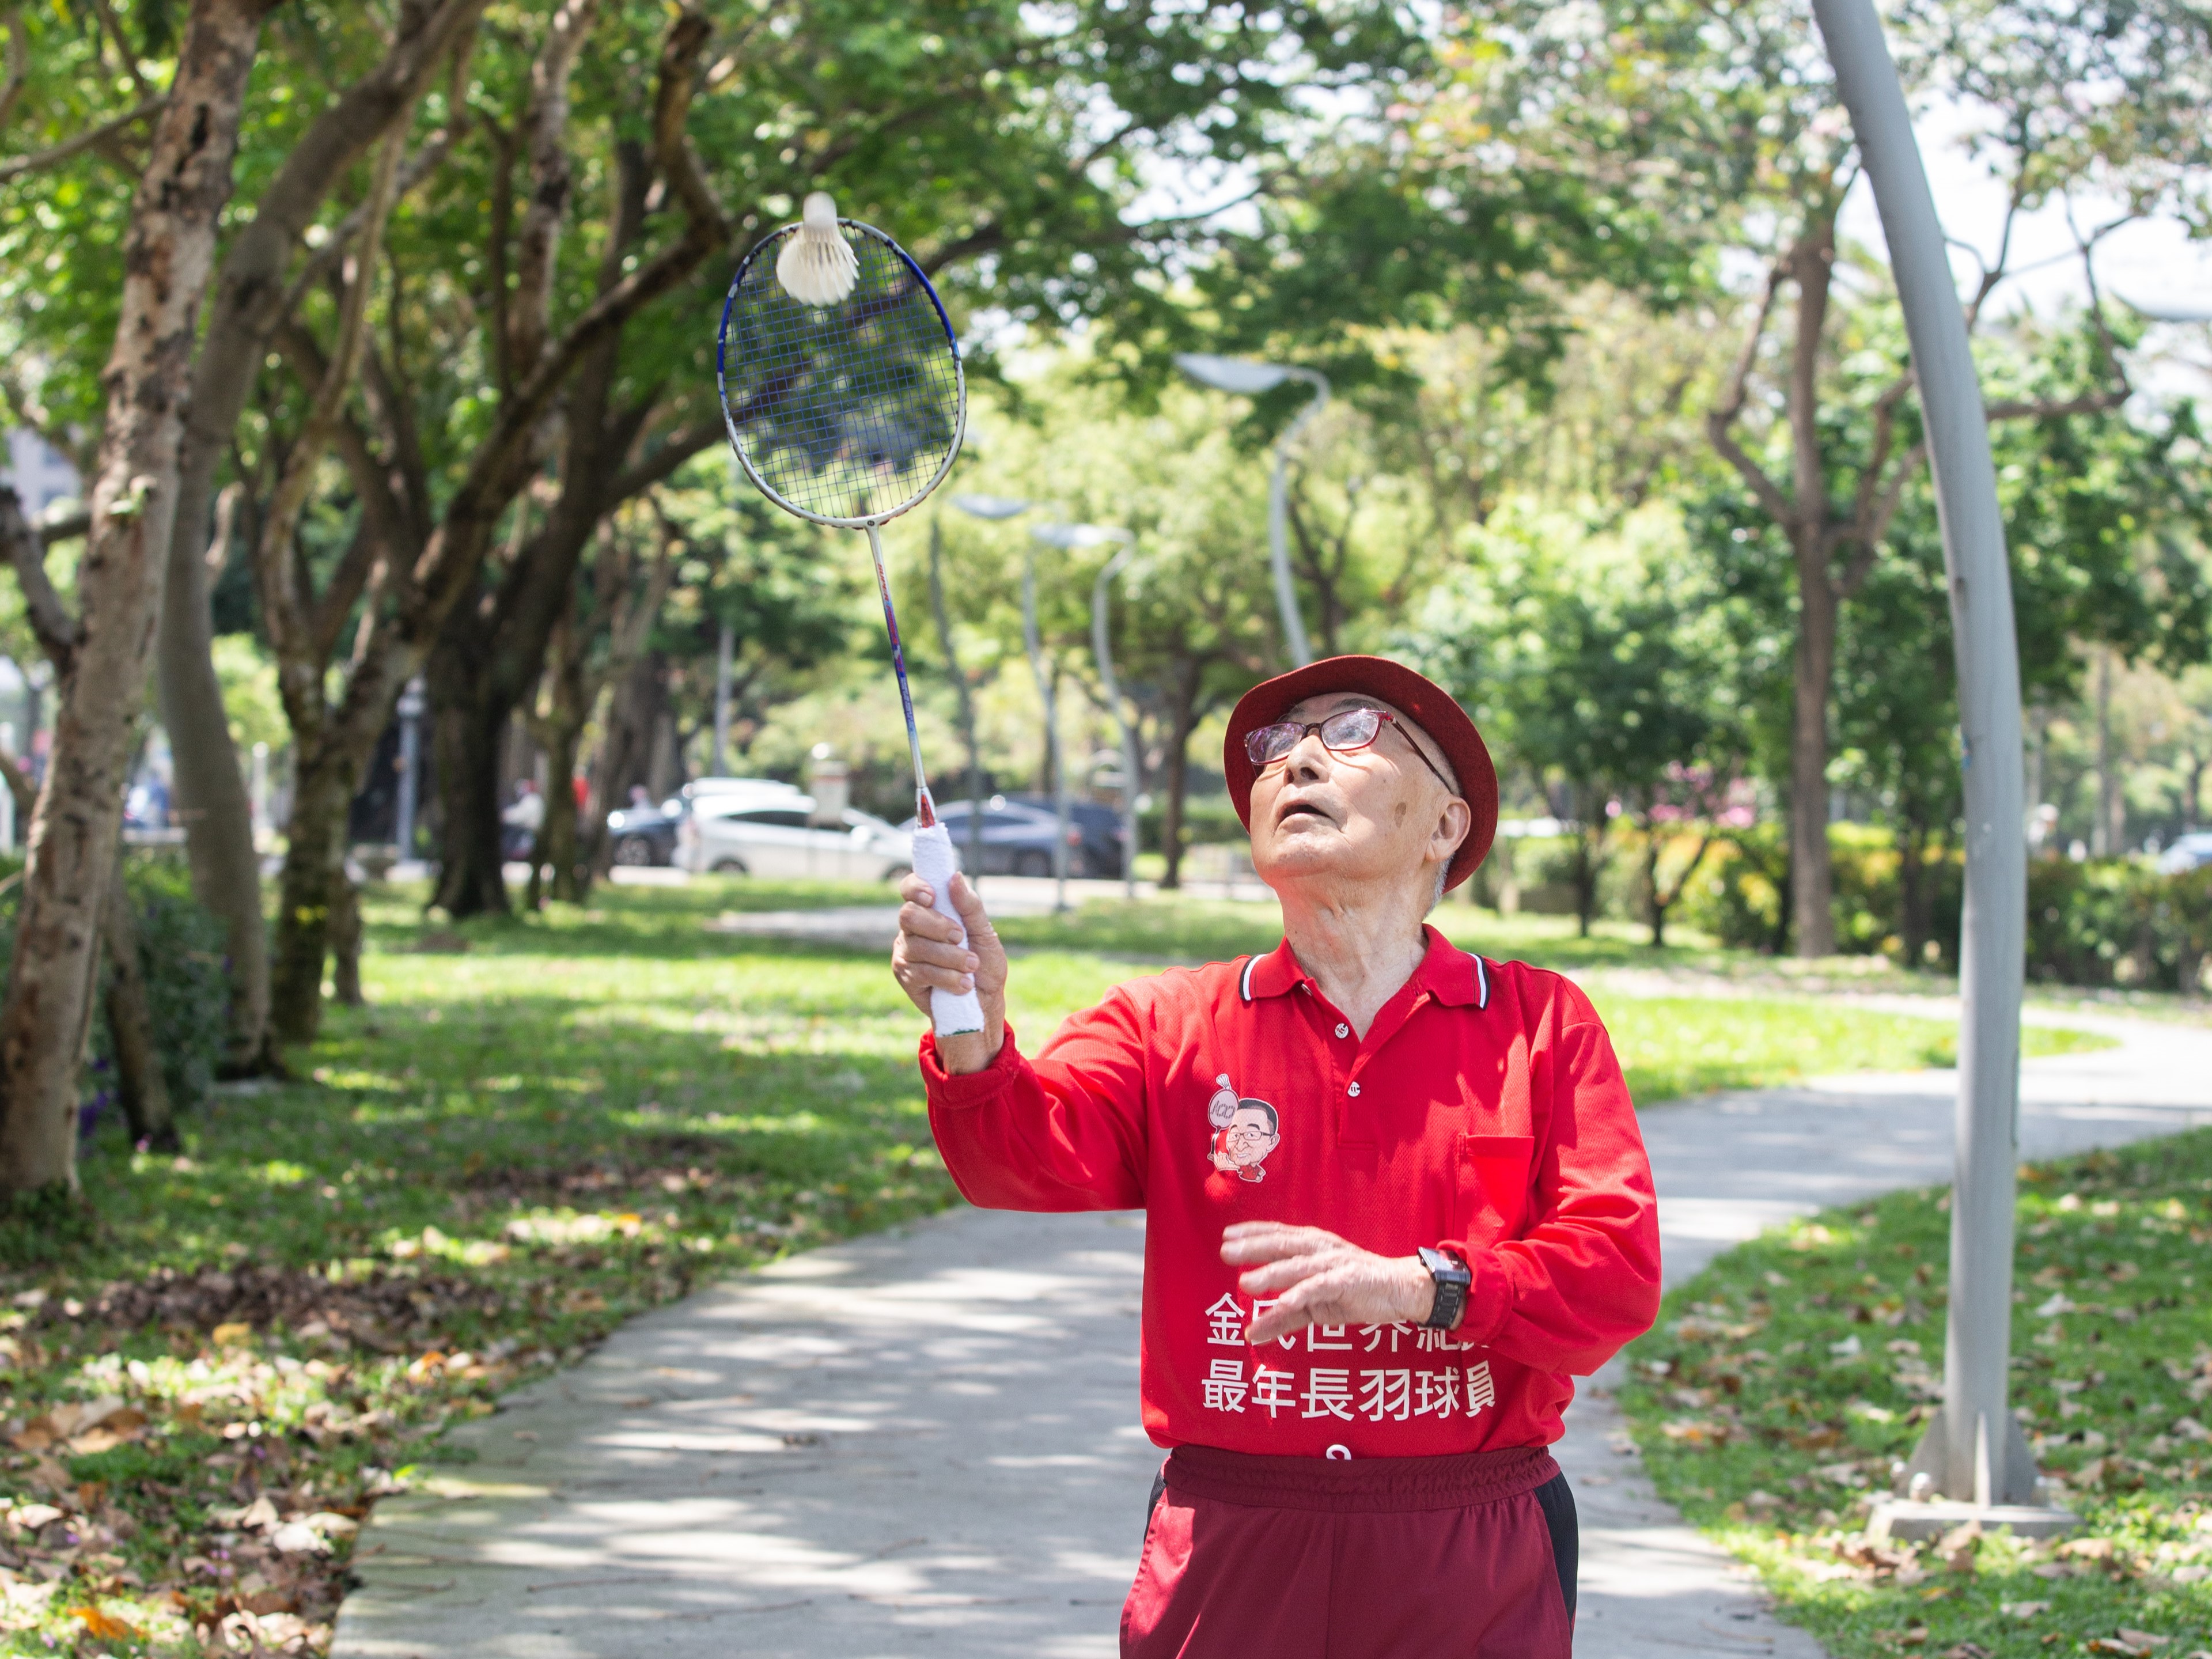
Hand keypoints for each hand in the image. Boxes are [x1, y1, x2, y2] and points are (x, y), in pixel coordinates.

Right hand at [891, 869, 1006, 1072]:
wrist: (984, 1005)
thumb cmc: (984, 966)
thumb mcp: (984, 934)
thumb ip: (969, 907)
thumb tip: (954, 877)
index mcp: (929, 912)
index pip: (910, 889)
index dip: (915, 888)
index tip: (932, 896)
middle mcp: (912, 931)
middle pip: (909, 915)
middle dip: (937, 925)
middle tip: (960, 937)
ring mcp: (906, 955)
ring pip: (918, 946)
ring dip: (951, 957)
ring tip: (971, 967)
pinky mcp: (907, 979)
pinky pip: (922, 972)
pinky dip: (948, 977)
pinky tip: (963, 984)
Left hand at [1221, 1223, 1441, 1344]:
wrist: (1402, 1290)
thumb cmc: (1354, 1291)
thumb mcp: (1314, 1306)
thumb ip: (1282, 1318)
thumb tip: (1249, 1334)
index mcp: (1312, 1246)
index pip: (1277, 1235)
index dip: (1251, 1233)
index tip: (1226, 1236)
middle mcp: (1320, 1248)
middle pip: (1282, 1245)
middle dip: (1253, 1247)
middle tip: (1225, 1252)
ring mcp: (1334, 1263)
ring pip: (1298, 1266)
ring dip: (1271, 1274)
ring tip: (1246, 1284)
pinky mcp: (1348, 1281)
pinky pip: (1320, 1287)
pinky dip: (1302, 1293)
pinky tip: (1283, 1302)